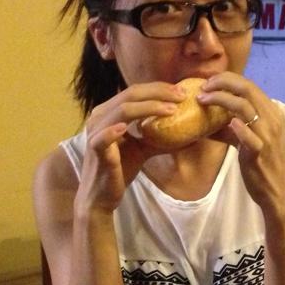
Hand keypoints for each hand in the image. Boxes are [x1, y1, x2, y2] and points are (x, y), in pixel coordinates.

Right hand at [76, 83, 182, 212]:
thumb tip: (188, 133)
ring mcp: (96, 132)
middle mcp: (100, 117)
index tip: (182, 92)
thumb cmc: (120, 170)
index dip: (159, 89)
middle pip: (130, 95)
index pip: (135, 92)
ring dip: (148, 108)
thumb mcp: (143, 149)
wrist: (102, 196)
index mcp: (109, 112)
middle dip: (158, 93)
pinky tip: (128, 128)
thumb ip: (159, 137)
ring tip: (171, 110)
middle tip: (181, 96)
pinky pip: (103, 138)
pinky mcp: (95, 150)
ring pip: (122, 111)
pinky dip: (114, 131)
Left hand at [198, 72, 284, 218]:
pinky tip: (229, 123)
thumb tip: (206, 125)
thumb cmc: (263, 165)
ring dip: (222, 99)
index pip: (249, 86)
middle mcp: (271, 119)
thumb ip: (229, 132)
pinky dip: (239, 128)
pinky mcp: (260, 153)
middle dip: (222, 82)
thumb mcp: (247, 143)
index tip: (208, 83)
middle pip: (247, 89)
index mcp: (270, 113)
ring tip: (203, 99)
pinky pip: (250, 137)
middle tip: (203, 86)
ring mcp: (267, 135)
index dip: (227, 79)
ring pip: (246, 108)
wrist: (279, 191)